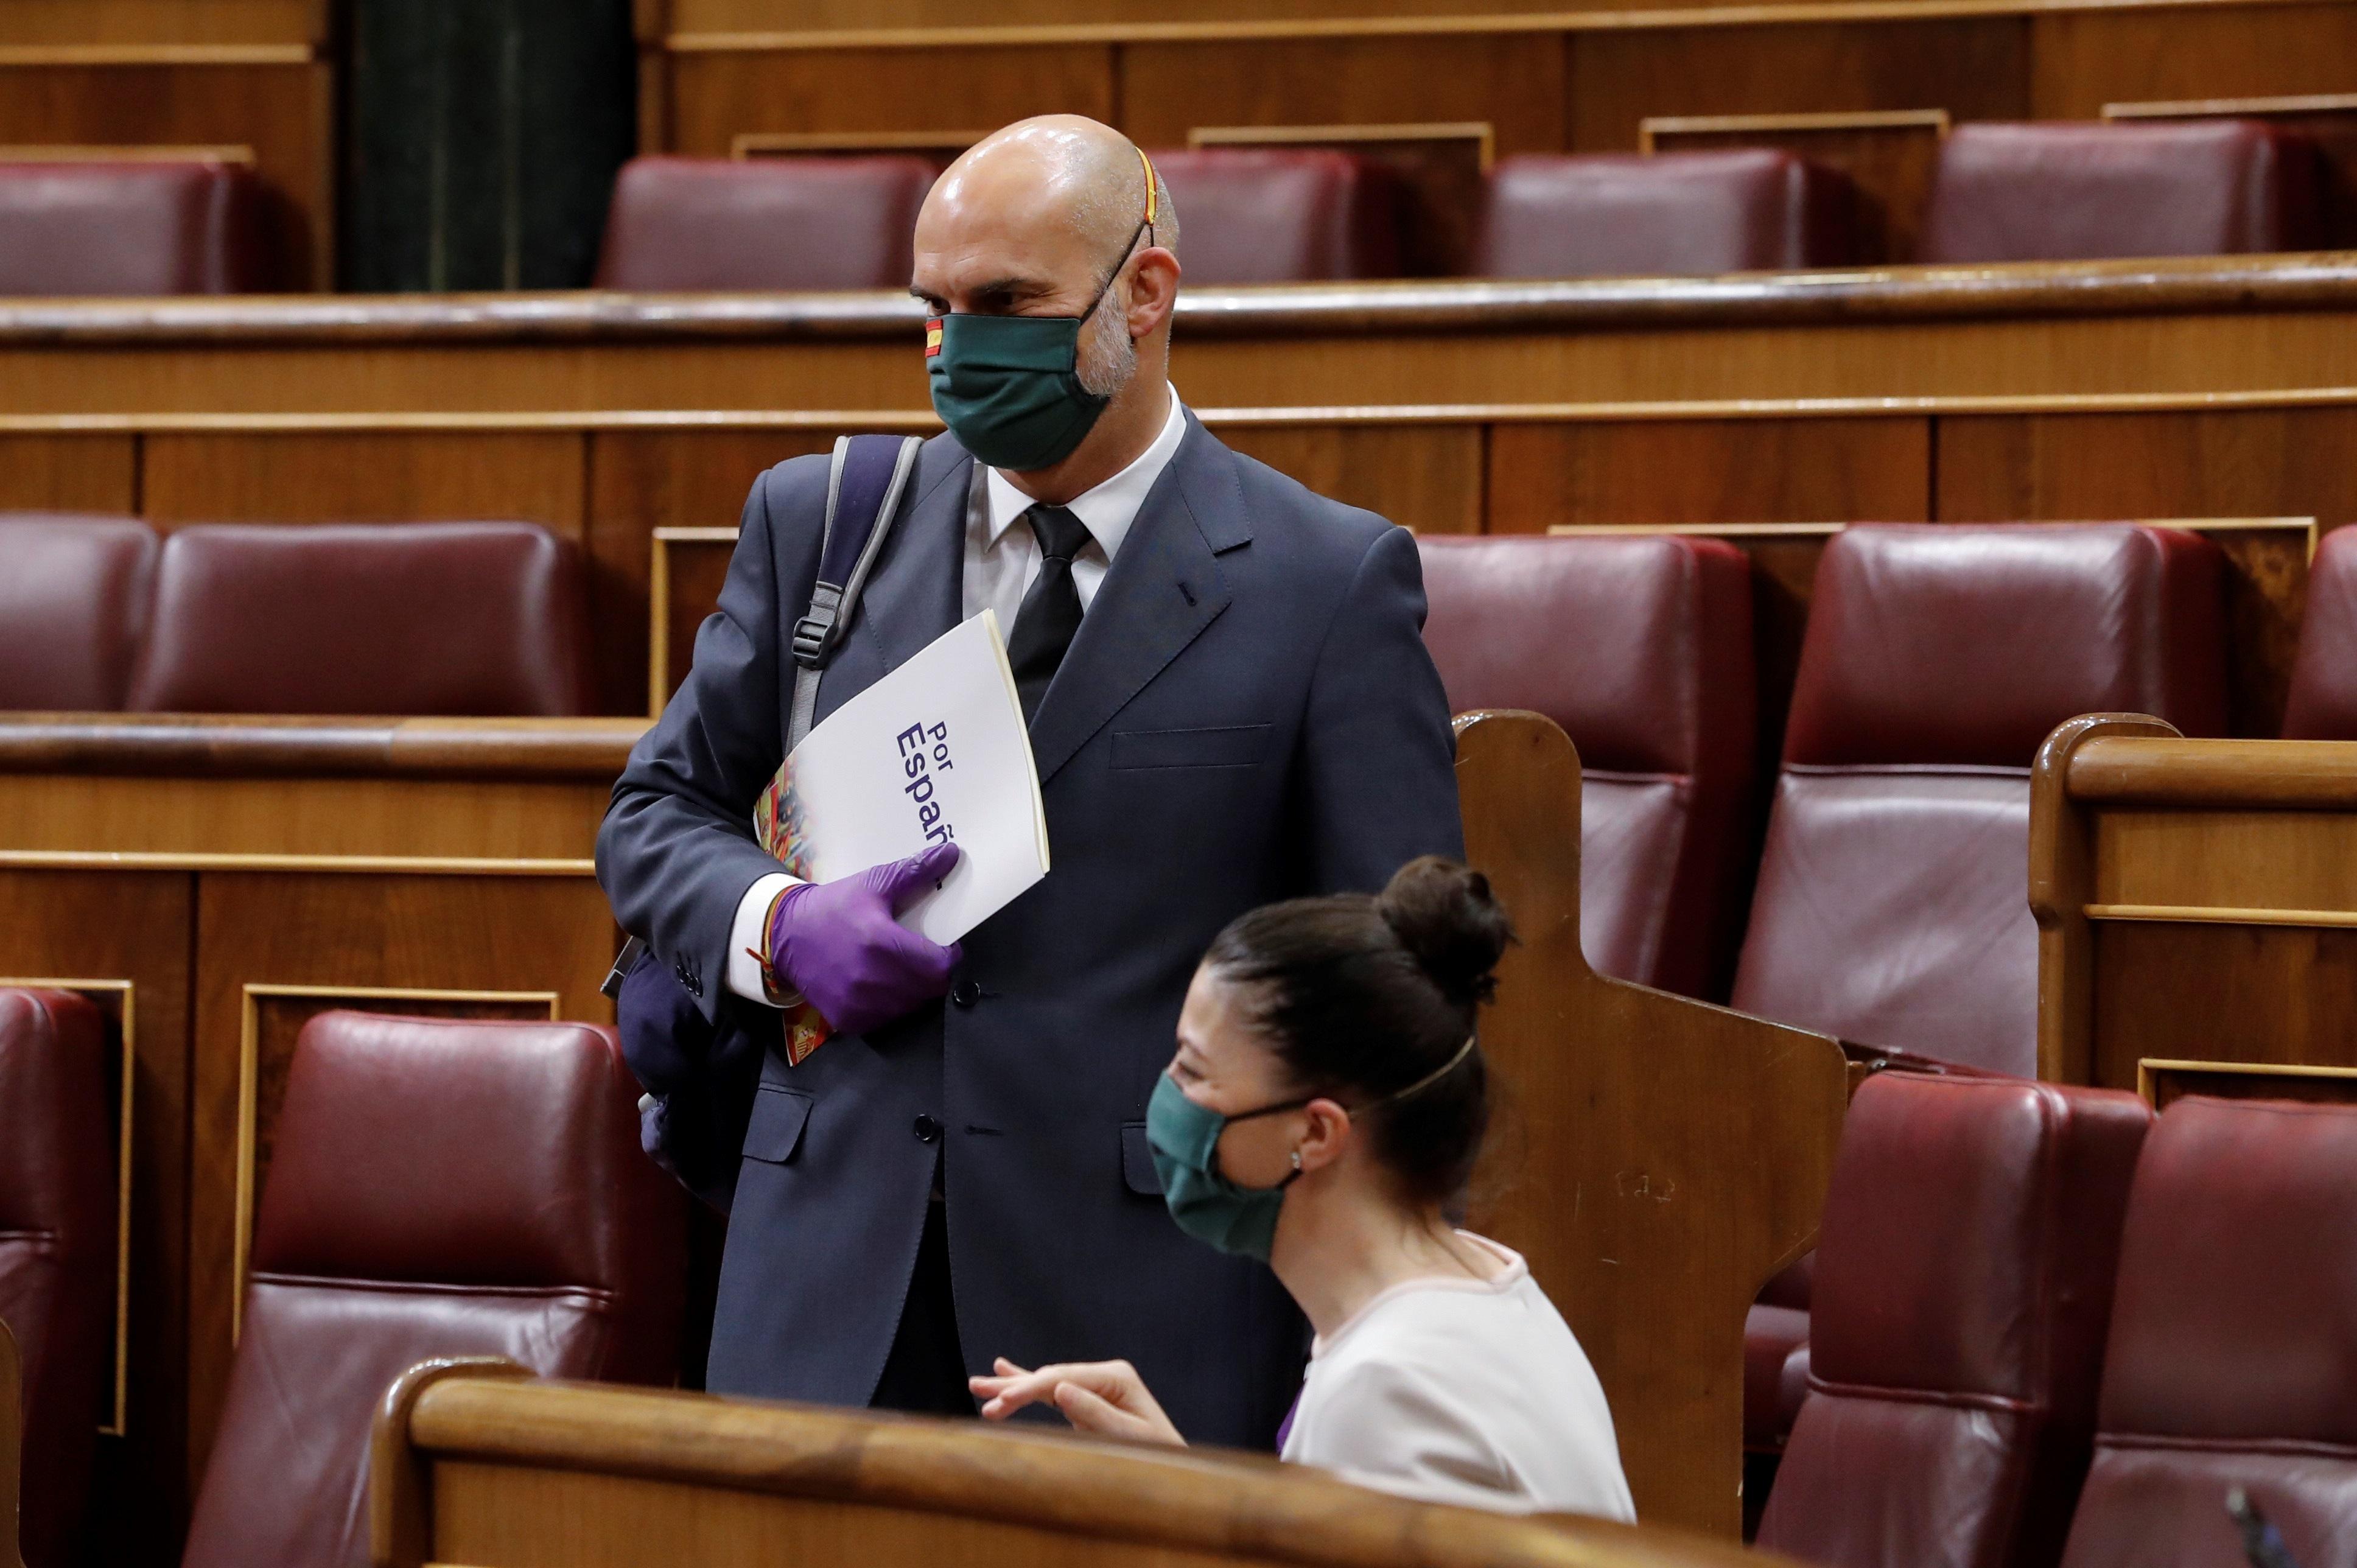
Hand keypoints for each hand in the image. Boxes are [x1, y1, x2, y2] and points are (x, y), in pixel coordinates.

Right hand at [769, 843, 961, 1036]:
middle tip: (924, 956)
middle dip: (934, 972)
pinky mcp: (849, 1021)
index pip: (940, 966)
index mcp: (880, 943)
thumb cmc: (832, 907)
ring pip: (912, 1006)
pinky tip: (881, 985)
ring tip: (903, 969)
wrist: (784, 935)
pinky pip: (887, 1020)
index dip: (949, 956)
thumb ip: (914, 872)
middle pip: (931, 988)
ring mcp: (859, 1005)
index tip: (944, 946)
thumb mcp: (872, 884)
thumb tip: (951, 853)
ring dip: (915, 990)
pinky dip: (892, 1006)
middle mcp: (871, 980)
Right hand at [969, 1357, 1185, 1446]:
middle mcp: (1105, 1374)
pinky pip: (1052, 1389)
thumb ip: (1094, 1413)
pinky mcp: (1088, 1396)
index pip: (1062, 1378)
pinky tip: (1003, 1369)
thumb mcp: (1128, 1437)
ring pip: (1046, 1381)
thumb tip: (1058, 1389)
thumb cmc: (1156, 1454)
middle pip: (1051, 1376)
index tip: (1001, 1403)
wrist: (1172, 1464)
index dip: (1029, 1388)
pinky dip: (1027, 1383)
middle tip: (983, 1400)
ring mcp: (1096, 1383)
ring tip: (979, 1384)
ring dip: (1013, 1384)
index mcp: (1117, 1376)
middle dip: (1016, 1389)